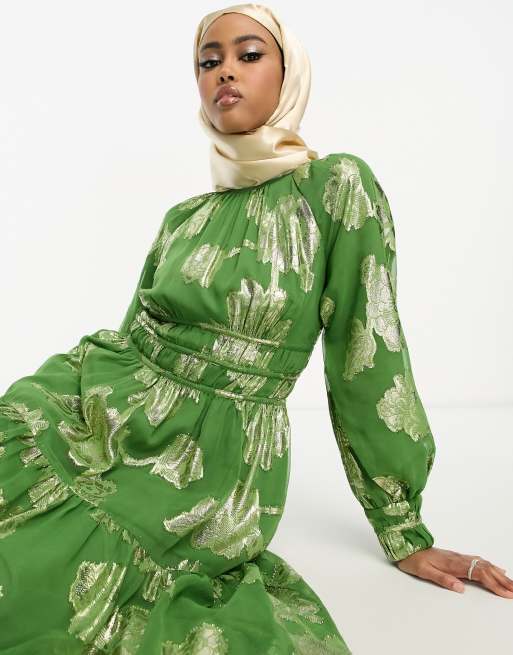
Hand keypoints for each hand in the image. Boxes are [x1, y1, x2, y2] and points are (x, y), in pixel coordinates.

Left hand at [394, 547, 512, 597]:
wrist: (406, 546)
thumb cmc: (413, 560)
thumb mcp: (424, 572)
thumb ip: (442, 579)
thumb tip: (460, 588)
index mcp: (453, 564)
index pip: (480, 574)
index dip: (495, 584)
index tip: (507, 594)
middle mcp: (459, 559)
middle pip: (486, 569)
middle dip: (502, 580)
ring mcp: (458, 557)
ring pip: (483, 564)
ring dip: (499, 573)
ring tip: (511, 583)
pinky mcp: (456, 557)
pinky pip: (478, 561)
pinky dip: (490, 566)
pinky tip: (495, 569)